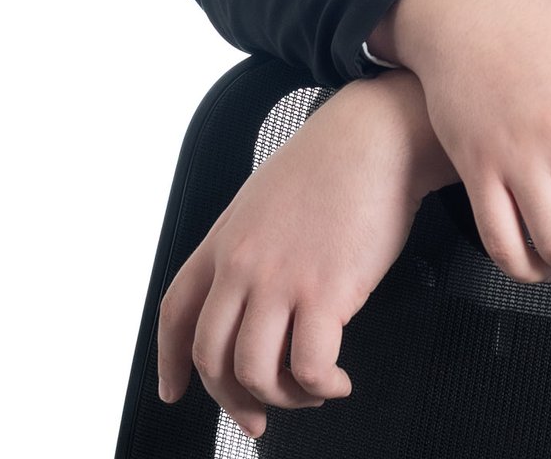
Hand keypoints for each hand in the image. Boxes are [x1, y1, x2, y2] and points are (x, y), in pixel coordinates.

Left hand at [155, 69, 462, 438]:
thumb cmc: (336, 159)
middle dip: (233, 400)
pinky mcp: (326, 291)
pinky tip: (338, 380)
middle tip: (256, 416)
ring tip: (311, 390)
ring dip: (284, 397)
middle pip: (212, 357)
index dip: (170, 361)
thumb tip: (255, 290)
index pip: (176, 312)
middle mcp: (243, 264)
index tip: (175, 388)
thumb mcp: (267, 194)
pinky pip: (310, 367)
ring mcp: (281, 279)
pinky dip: (322, 387)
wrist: (379, 134)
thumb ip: (250, 240)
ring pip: (255, 372)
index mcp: (225, 239)